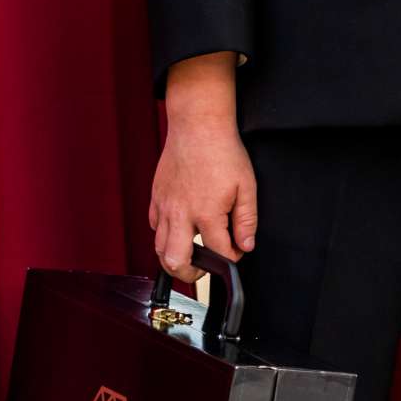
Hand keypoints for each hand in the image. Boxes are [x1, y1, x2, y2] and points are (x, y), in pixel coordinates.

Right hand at [150, 68, 257, 270]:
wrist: (198, 125)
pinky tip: (177, 230)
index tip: (236, 252)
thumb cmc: (222, 151)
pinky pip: (154, 226)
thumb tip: (246, 246)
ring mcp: (165, 206)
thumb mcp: (246, 186)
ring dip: (173, 259)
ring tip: (189, 258)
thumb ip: (247, 221)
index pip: (218, 253)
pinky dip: (163, 235)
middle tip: (202, 272)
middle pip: (176, 261)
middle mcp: (181, 214)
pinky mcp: (156, 197)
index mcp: (206, 213)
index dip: (230, 259)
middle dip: (191, 275)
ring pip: (159, 248)